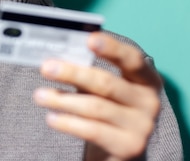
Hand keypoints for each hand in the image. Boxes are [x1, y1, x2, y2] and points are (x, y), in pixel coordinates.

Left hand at [33, 32, 161, 160]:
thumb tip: (57, 58)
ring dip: (62, 100)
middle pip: (106, 83)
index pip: (132, 59)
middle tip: (47, 68)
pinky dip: (68, 123)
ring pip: (95, 107)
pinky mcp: (129, 147)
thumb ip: (89, 71)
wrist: (120, 149)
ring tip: (40, 95)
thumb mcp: (104, 88)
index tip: (90, 39)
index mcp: (147, 79)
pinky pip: (92, 130)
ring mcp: (141, 126)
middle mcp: (149, 101)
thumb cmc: (109, 109)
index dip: (112, 48)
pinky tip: (52, 118)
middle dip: (73, 73)